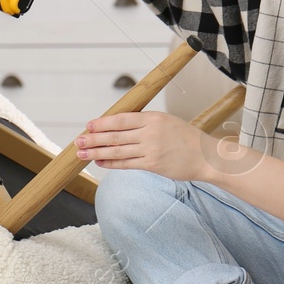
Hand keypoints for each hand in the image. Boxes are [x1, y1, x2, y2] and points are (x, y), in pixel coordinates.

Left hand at [73, 110, 212, 181]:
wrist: (206, 156)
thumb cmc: (186, 138)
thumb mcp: (166, 121)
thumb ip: (144, 123)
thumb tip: (118, 126)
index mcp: (153, 118)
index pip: (121, 119)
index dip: (102, 123)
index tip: (89, 125)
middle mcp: (150, 133)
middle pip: (115, 136)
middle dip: (94, 139)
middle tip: (78, 141)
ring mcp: (151, 150)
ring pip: (117, 150)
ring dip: (97, 152)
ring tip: (82, 154)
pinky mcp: (153, 165)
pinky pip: (127, 164)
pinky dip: (111, 163)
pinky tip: (100, 162)